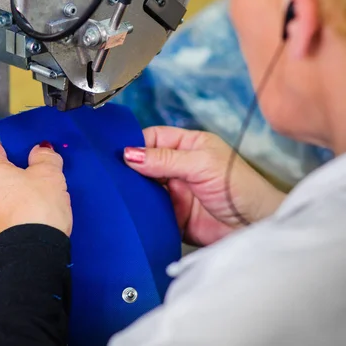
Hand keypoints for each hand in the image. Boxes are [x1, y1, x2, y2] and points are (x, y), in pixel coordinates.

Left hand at [0, 140, 71, 250]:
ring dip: (7, 200)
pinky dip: (6, 221)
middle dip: (11, 177)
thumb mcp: (50, 176)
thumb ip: (45, 157)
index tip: (23, 153)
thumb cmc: (35, 216)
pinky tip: (25, 224)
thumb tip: (42, 151)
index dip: (8, 148)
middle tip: (35, 181)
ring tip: (33, 206)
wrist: (30, 259)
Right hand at [124, 127, 285, 245]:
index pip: (152, 138)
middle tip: (111, 174)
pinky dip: (138, 211)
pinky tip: (127, 210)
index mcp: (187, 146)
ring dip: (132, 190)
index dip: (135, 144)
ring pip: (143, 187)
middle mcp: (178, 167)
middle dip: (129, 168)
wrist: (254, 228)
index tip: (117, 153)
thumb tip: (129, 154)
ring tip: (116, 192)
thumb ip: (165, 159)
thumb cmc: (240, 188)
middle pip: (144, 163)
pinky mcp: (170, 215)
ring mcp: (173, 192)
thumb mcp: (201, 164)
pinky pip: (147, 211)